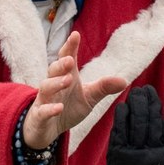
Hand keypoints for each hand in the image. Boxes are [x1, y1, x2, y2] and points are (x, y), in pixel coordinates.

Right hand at [24, 31, 126, 149]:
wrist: (48, 130)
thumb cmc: (68, 108)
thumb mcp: (89, 97)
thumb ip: (103, 87)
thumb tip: (125, 80)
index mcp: (66, 77)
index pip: (66, 58)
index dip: (70, 47)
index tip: (75, 35)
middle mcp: (53, 85)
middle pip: (53, 70)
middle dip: (61, 64)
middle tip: (70, 60)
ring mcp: (44, 100)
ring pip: (45, 88)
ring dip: (56, 83)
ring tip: (68, 80)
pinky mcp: (39, 117)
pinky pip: (41, 111)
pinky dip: (49, 109)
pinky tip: (58, 108)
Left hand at [90, 85, 163, 164]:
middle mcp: (155, 151)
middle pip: (154, 118)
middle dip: (152, 100)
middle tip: (149, 90)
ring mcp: (136, 152)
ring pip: (138, 120)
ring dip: (138, 102)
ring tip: (138, 92)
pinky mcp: (118, 153)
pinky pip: (120, 129)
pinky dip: (122, 115)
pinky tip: (124, 105)